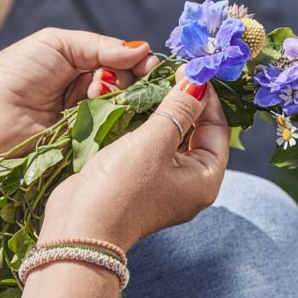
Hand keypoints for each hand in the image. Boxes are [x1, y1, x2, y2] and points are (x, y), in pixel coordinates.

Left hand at [0, 29, 158, 174]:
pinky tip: (114, 123)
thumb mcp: (58, 45)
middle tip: (121, 84)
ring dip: (120, 105)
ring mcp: (87, 121)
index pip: (125, 63)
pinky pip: (108, 137)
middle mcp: (89, 93)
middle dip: (131, 84)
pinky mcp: (83, 146)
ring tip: (105, 100)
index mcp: (84, 65)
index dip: (140, 65)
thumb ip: (100, 46)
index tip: (151, 67)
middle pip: (129, 88)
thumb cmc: (13, 72)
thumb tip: (141, 49)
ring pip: (122, 113)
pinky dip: (114, 130)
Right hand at [17, 72, 229, 297]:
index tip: (191, 69)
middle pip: (197, 133)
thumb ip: (178, 109)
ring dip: (163, 112)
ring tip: (152, 84)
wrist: (80, 229)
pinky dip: (146, 127)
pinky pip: (151, 148)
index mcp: (205, 180)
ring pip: (172, 139)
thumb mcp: (155, 142)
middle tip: (170, 73)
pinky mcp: (139, 182)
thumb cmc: (122, 188)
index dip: (206, 97)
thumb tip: (198, 82)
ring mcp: (164, 185)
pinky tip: (135, 106)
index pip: (218, 129)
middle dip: (185, 102)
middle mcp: (189, 184)